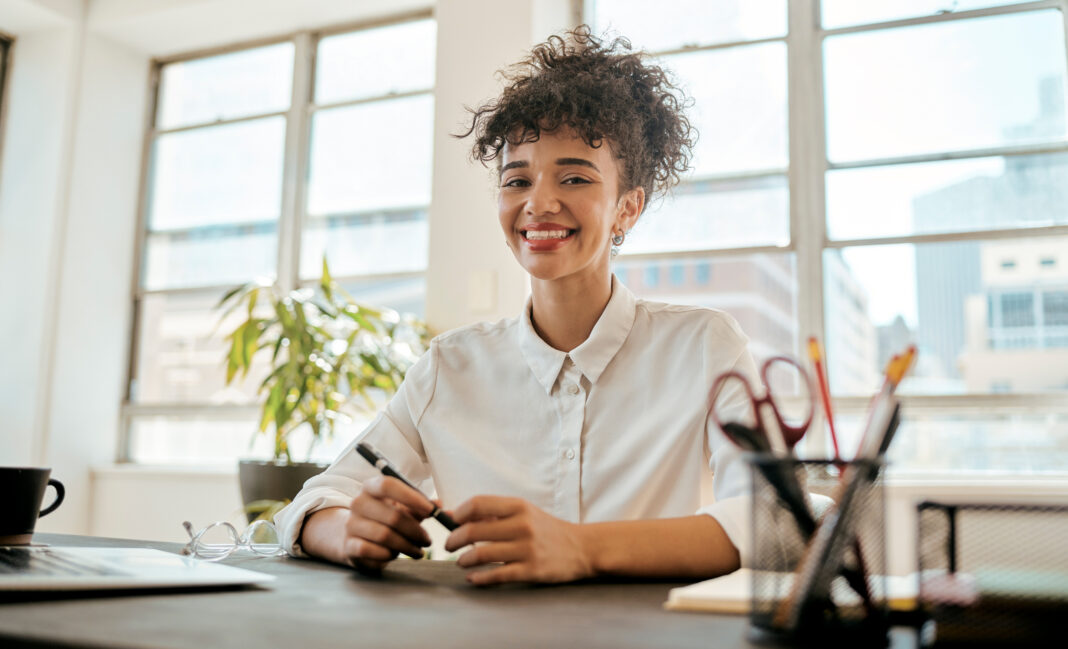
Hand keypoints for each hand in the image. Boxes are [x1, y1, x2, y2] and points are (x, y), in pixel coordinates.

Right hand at [341, 476, 433, 571]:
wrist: (354, 536)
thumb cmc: (383, 519)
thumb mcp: (402, 509)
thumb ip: (420, 507)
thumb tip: (440, 506)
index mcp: (370, 488)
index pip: (388, 485)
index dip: (412, 497)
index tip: (431, 510)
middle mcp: (358, 503)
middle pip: (392, 516)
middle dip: (415, 531)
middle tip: (427, 541)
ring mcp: (351, 525)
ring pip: (385, 536)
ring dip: (407, 546)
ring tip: (417, 551)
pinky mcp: (349, 546)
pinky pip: (373, 551)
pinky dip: (388, 555)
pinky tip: (394, 554)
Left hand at [444, 496, 592, 585]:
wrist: (581, 548)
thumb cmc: (546, 529)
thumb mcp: (524, 513)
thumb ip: (492, 514)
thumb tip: (453, 515)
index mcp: (518, 507)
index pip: (478, 504)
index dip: (458, 513)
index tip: (452, 522)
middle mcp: (522, 525)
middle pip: (473, 531)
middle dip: (453, 540)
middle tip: (448, 545)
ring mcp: (527, 549)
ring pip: (481, 554)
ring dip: (463, 560)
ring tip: (460, 562)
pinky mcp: (531, 570)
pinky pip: (497, 575)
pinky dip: (479, 578)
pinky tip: (473, 577)